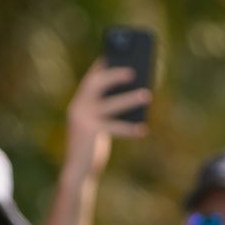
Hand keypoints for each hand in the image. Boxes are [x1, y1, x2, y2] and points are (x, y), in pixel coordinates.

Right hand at [65, 60, 149, 174]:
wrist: (77, 169)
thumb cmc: (92, 145)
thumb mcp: (99, 124)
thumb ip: (109, 110)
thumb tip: (137, 95)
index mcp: (78, 103)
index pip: (90, 78)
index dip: (103, 66)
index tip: (117, 55)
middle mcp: (77, 107)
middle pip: (95, 84)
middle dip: (114, 75)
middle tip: (134, 71)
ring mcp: (81, 119)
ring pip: (109, 105)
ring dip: (129, 99)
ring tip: (147, 95)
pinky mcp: (88, 133)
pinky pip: (113, 127)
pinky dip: (129, 129)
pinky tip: (143, 129)